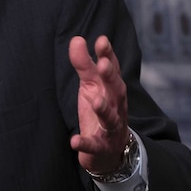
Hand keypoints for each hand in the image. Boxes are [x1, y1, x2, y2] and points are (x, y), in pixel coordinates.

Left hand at [68, 35, 129, 174]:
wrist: (109, 150)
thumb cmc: (100, 110)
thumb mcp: (90, 85)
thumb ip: (84, 64)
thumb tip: (77, 39)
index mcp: (112, 90)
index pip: (112, 70)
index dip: (108, 56)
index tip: (101, 40)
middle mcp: (116, 106)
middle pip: (116, 91)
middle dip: (110, 78)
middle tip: (103, 64)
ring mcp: (110, 127)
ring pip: (110, 118)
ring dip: (103, 109)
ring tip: (95, 101)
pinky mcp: (101, 146)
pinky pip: (94, 145)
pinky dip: (86, 143)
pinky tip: (75, 141)